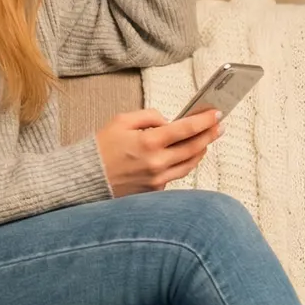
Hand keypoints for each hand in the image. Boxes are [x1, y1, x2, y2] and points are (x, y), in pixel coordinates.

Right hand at [96, 108, 220, 196]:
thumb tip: (169, 121)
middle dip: (210, 135)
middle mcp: (156, 163)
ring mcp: (157, 179)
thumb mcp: (121, 120)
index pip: (186, 129)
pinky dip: (185, 163)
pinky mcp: (154, 190)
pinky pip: (176, 175)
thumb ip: (149, 116)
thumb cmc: (101, 147)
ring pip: (190, 164)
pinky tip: (188, 155)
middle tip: (219, 126)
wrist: (86, 177)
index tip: (217, 114)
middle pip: (194, 147)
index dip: (205, 120)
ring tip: (207, 140)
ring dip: (202, 150)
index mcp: (149, 142)